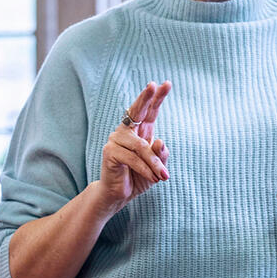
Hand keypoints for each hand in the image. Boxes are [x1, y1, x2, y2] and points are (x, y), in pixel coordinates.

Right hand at [97, 81, 170, 212]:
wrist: (121, 194)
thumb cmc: (139, 177)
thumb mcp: (157, 167)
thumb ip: (161, 156)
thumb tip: (161, 141)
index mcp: (140, 131)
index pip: (150, 111)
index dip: (157, 98)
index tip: (166, 83)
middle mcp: (127, 131)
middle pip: (137, 111)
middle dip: (146, 98)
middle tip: (155, 85)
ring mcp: (116, 140)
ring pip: (141, 146)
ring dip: (155, 163)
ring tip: (164, 177)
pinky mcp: (110, 152)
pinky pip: (133, 158)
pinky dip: (146, 169)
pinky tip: (154, 178)